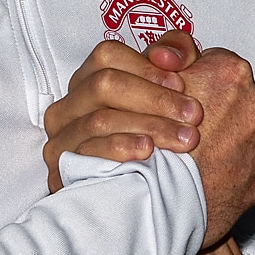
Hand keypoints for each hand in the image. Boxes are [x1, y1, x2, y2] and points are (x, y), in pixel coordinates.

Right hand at [43, 31, 202, 191]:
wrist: (151, 198)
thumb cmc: (161, 138)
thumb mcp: (172, 90)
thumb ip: (176, 56)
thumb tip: (169, 56)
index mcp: (90, 80)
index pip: (108, 56)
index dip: (146, 67)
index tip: (182, 84)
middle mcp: (70, 106)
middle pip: (104, 85)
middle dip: (154, 98)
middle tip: (193, 115)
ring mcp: (62, 138)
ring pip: (100, 120)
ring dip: (148, 125)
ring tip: (184, 138)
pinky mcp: (61, 170)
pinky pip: (86, 153)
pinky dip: (120, 148)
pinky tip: (148, 151)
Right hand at [174, 44, 254, 249]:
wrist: (166, 204)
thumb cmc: (157, 144)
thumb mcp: (153, 84)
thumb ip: (173, 61)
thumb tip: (179, 53)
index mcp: (232, 74)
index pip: (217, 61)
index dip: (197, 78)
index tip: (183, 96)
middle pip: (236, 97)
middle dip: (217, 108)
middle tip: (188, 128)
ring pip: (244, 132)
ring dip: (227, 138)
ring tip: (197, 155)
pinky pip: (247, 165)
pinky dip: (232, 167)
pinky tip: (209, 174)